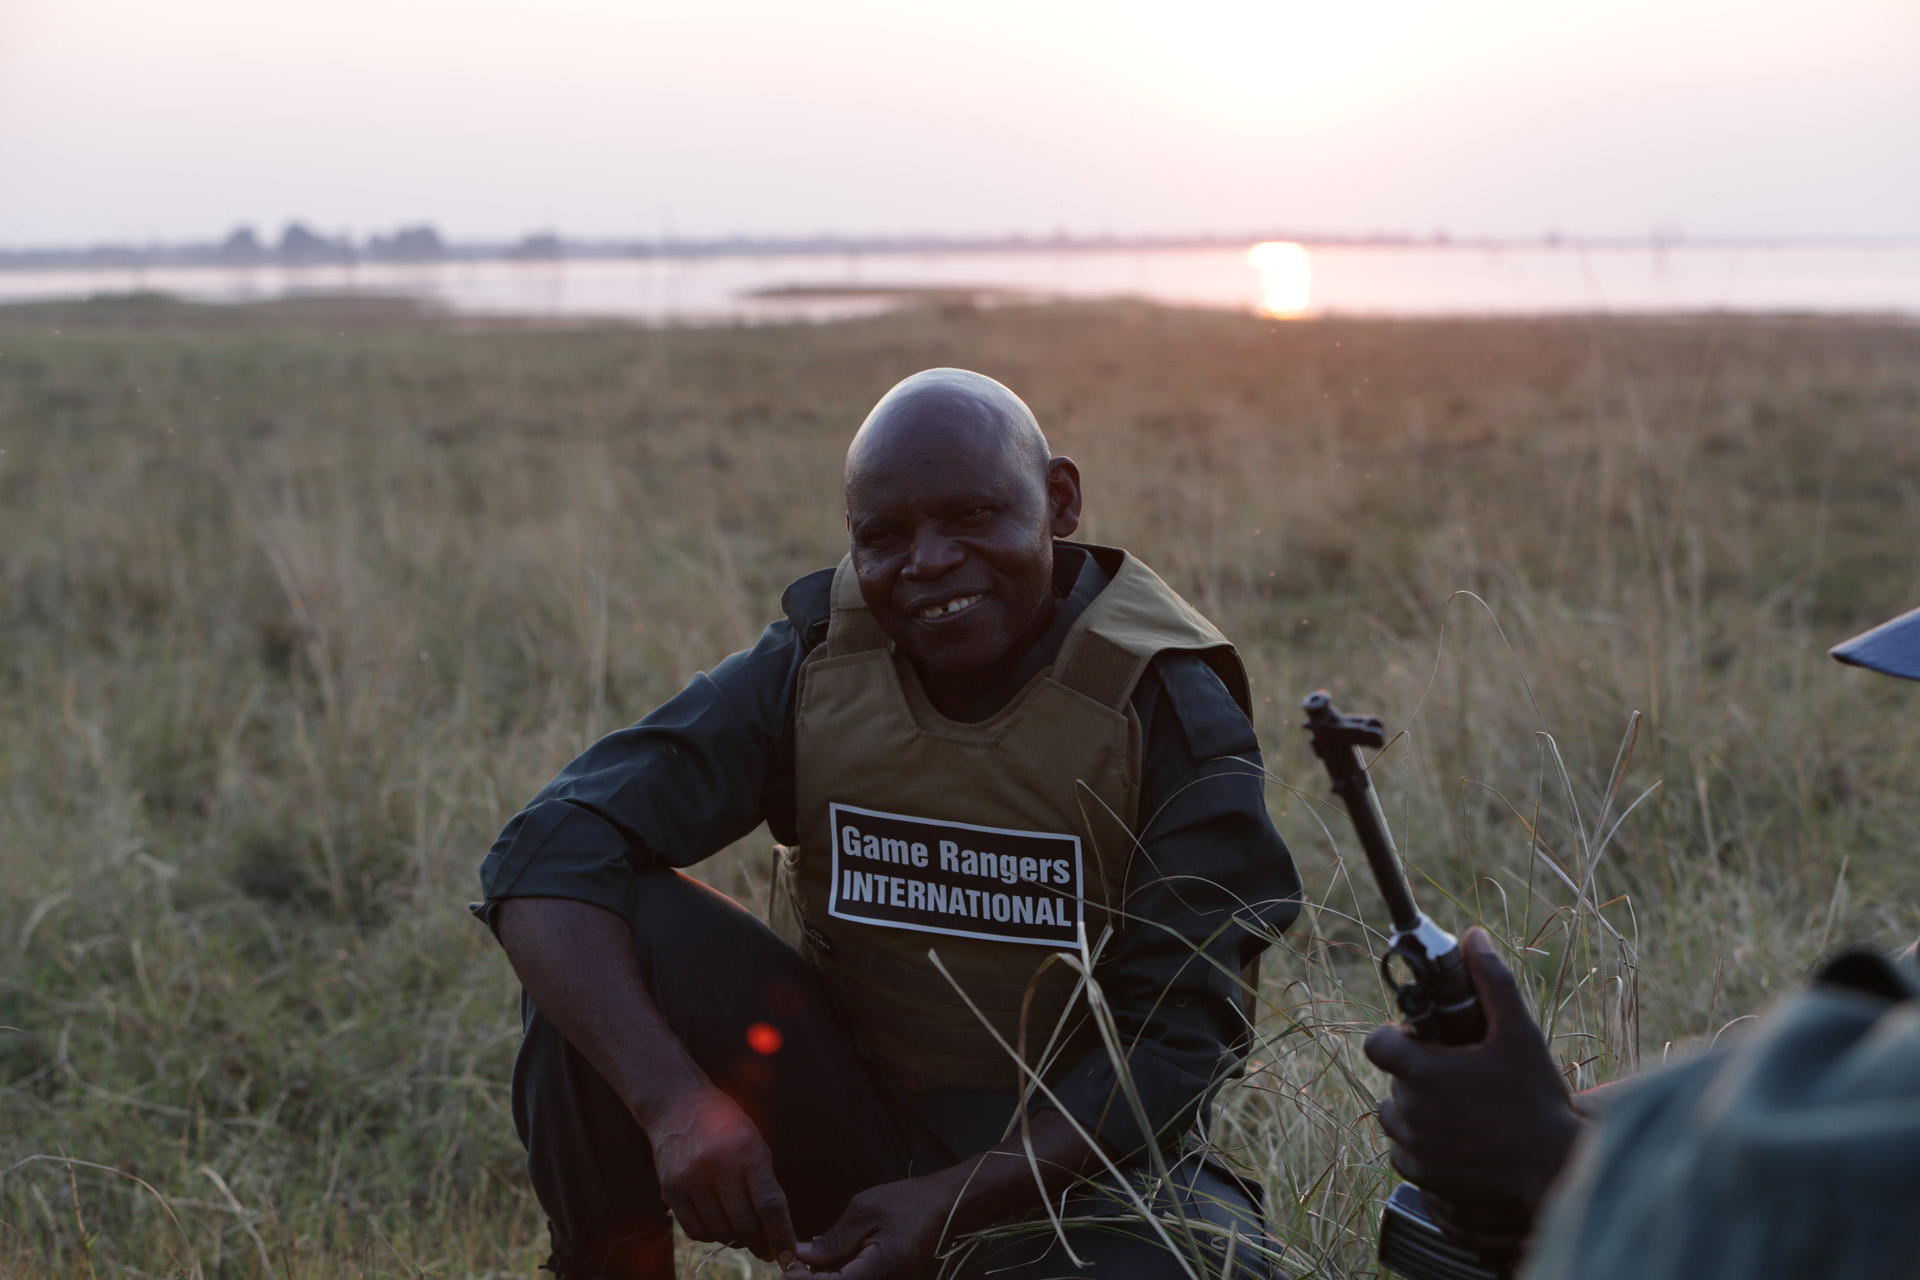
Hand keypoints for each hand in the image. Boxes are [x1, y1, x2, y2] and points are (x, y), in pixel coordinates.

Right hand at [643, 1083, 796, 1265]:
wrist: (678, 1106)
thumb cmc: (726, 1125)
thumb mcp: (754, 1143)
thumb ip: (764, 1181)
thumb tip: (776, 1225)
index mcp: (747, 1154)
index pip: (770, 1205)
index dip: (782, 1235)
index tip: (788, 1256)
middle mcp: (718, 1168)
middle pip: (745, 1224)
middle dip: (760, 1244)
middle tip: (768, 1250)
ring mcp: (691, 1181)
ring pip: (720, 1232)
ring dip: (736, 1240)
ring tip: (743, 1235)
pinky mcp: (671, 1191)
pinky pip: (695, 1231)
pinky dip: (711, 1236)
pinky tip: (718, 1226)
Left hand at [786, 1175, 954, 1279]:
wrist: (946, 1207)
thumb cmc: (908, 1201)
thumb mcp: (865, 1210)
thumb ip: (834, 1239)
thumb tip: (804, 1257)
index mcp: (885, 1264)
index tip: (787, 1272)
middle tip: (792, 1266)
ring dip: (825, 1278)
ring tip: (806, 1262)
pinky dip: (840, 1275)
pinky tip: (826, 1263)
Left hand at [1363, 928, 1584, 1229]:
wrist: (1555, 1170)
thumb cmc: (1538, 1100)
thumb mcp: (1520, 1034)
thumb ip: (1493, 982)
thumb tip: (1474, 936)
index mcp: (1424, 1071)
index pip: (1376, 1043)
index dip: (1395, 1037)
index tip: (1423, 1040)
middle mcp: (1410, 1109)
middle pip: (1392, 1078)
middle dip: (1416, 1072)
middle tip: (1457, 1075)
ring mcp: (1414, 1145)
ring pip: (1395, 1115)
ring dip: (1415, 1107)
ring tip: (1458, 1107)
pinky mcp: (1421, 1175)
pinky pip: (1403, 1151)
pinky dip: (1421, 1143)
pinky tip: (1456, 1137)